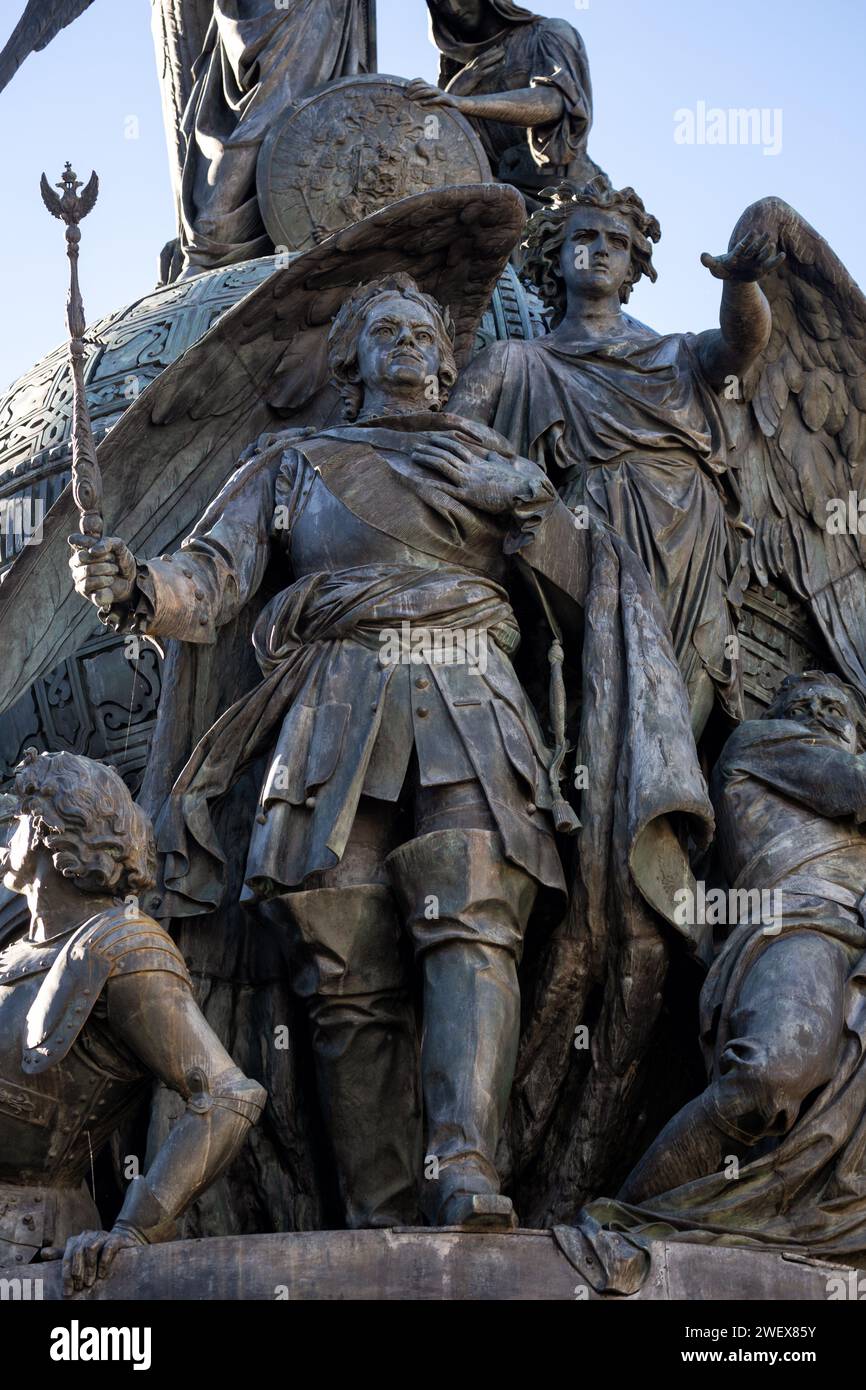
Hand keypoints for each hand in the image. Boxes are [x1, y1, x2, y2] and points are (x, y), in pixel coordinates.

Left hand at [43, 1227, 141, 1295]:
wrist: (121, 1239)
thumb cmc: (97, 1251)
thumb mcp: (78, 1254)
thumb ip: (62, 1255)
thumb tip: (43, 1253)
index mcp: (76, 1240)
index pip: (66, 1257)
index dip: (65, 1275)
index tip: (67, 1291)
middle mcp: (88, 1235)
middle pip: (77, 1252)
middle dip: (76, 1272)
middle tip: (79, 1288)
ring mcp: (102, 1235)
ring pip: (90, 1249)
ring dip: (89, 1268)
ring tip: (90, 1282)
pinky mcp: (115, 1239)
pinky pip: (108, 1248)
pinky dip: (103, 1262)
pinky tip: (102, 1274)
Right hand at [68, 533, 136, 609]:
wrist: (129, 582)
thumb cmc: (120, 561)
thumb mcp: (120, 548)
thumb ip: (108, 543)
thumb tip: (93, 551)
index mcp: (82, 548)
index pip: (74, 539)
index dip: (86, 539)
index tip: (100, 539)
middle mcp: (76, 563)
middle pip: (81, 556)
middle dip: (102, 557)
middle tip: (113, 560)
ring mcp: (78, 577)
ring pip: (86, 571)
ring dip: (106, 570)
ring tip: (114, 571)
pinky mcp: (84, 591)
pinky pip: (88, 585)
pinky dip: (104, 583)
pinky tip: (109, 583)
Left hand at [406, 78, 457, 109]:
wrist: (457, 103)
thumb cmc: (442, 102)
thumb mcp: (432, 97)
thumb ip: (424, 95)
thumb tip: (412, 97)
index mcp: (430, 86)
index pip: (420, 80)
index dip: (412, 83)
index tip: (405, 89)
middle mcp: (434, 88)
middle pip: (421, 85)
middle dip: (412, 90)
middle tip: (405, 96)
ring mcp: (439, 93)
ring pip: (427, 91)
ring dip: (417, 94)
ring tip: (411, 99)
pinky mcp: (445, 99)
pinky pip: (436, 99)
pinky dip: (429, 101)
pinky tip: (422, 104)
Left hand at [412, 432, 539, 514]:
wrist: (523, 492)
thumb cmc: (517, 482)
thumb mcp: (505, 467)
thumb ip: (495, 460)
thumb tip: (493, 456)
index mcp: (480, 462)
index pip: (458, 447)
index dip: (443, 442)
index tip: (433, 439)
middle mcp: (471, 469)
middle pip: (446, 453)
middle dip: (430, 449)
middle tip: (416, 446)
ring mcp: (468, 481)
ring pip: (442, 464)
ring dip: (427, 458)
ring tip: (414, 455)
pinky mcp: (468, 495)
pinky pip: (445, 488)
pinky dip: (430, 483)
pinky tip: (418, 480)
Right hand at [445, 46, 504, 95]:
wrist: (450, 94)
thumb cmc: (455, 91)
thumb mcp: (462, 83)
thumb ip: (468, 79)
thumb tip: (473, 81)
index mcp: (467, 68)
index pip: (478, 57)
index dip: (487, 52)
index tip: (495, 47)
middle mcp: (470, 67)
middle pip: (483, 56)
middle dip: (492, 51)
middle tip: (502, 46)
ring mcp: (472, 72)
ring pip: (485, 61)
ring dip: (494, 56)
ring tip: (503, 51)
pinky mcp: (474, 78)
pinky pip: (485, 70)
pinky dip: (493, 66)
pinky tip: (500, 64)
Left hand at [701, 231, 784, 282]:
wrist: (733, 275)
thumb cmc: (723, 269)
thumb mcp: (715, 267)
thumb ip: (709, 261)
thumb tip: (702, 256)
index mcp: (737, 252)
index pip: (741, 246)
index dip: (745, 241)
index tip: (752, 233)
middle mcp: (748, 254)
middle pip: (754, 247)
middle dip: (759, 241)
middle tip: (766, 233)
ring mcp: (755, 261)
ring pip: (762, 254)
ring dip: (767, 249)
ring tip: (771, 245)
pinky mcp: (762, 269)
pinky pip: (770, 265)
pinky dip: (776, 261)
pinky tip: (783, 255)